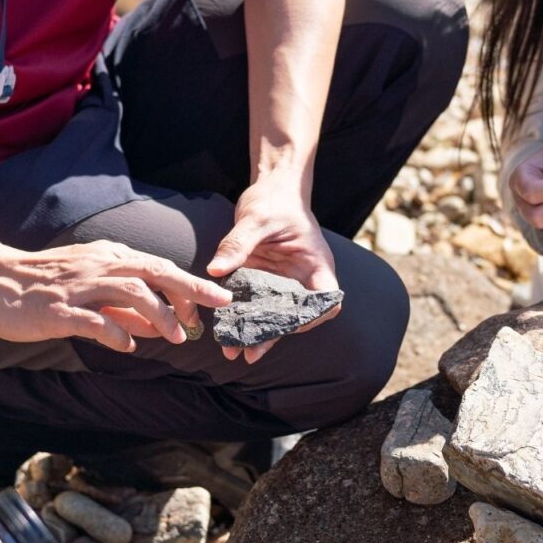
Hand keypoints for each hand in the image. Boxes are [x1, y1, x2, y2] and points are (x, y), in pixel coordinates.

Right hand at [0, 236, 231, 353]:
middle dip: (190, 290)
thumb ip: (123, 306)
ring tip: (176, 337)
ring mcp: (78, 287)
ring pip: (130, 291)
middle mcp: (97, 267)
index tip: (214, 301)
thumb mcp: (89, 288)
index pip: (157, 266)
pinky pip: (95, 319)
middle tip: (216, 309)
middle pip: (154, 272)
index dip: (189, 284)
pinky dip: (117, 331)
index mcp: (106, 258)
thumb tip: (157, 327)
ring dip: (159, 314)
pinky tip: (128, 345)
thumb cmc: (43, 286)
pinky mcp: (58, 310)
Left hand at [207, 170, 339, 362]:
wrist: (272, 189)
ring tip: (232, 350)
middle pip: (295, 316)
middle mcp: (302, 278)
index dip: (312, 317)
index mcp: (315, 265)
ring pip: (273, 314)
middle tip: (248, 352)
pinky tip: (224, 328)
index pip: (327, 300)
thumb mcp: (257, 219)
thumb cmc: (275, 200)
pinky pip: (255, 303)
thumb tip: (216, 269)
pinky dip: (241, 316)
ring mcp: (282, 281)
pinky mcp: (263, 279)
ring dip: (254, 332)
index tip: (288, 325)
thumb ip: (238, 244)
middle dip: (272, 336)